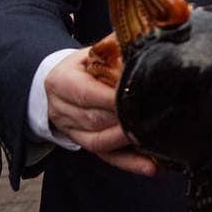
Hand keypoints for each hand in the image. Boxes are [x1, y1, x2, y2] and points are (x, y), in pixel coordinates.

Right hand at [45, 47, 154, 175]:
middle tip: (155, 118)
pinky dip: (129, 163)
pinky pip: (105, 157)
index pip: (85, 93)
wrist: (56, 82)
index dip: (110, 98)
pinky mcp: (84, 144)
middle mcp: (61, 109)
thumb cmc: (82, 65)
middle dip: (123, 121)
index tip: (135, 97)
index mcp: (61, 81)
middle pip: (94, 119)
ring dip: (127, 142)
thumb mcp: (91, 51)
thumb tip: (143, 44)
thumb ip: (113, 48)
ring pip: (98, 141)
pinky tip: (151, 166)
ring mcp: (70, 130)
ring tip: (155, 140)